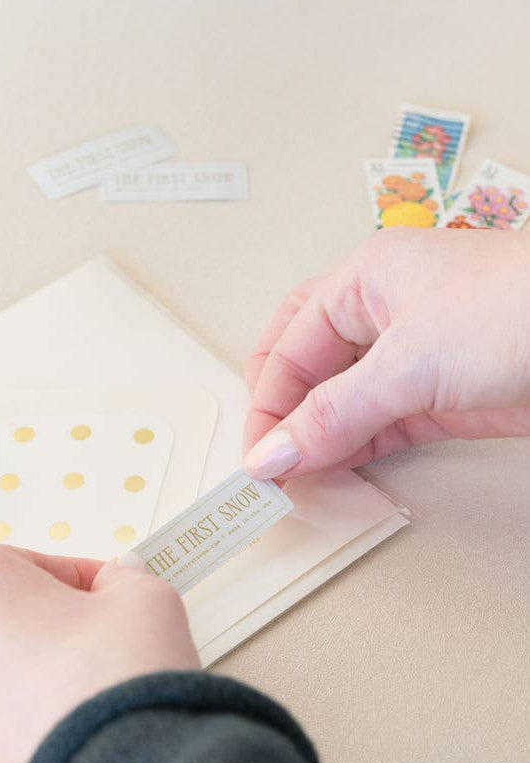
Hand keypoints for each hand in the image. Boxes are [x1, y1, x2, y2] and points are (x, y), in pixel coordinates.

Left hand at [0, 545, 198, 762]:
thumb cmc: (111, 679)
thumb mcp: (140, 597)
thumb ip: (121, 579)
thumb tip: (116, 587)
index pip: (26, 564)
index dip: (76, 580)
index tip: (104, 596)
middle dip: (42, 622)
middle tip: (96, 637)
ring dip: (28, 670)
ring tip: (84, 685)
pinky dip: (19, 718)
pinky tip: (64, 723)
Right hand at [243, 228, 529, 478]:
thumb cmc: (518, 307)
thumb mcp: (408, 361)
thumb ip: (332, 414)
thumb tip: (272, 455)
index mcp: (362, 280)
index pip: (287, 345)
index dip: (267, 404)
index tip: (258, 460)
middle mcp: (384, 314)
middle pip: (309, 370)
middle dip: (285, 417)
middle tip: (270, 469)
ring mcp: (417, 356)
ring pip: (345, 402)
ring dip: (320, 441)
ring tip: (300, 482)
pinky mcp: (446, 396)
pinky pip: (383, 425)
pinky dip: (358, 451)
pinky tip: (340, 473)